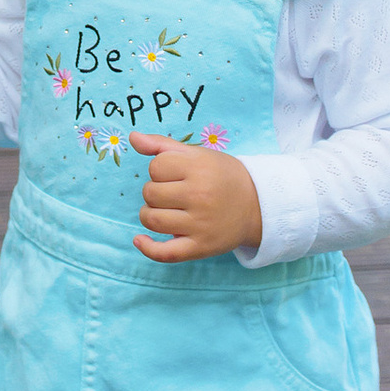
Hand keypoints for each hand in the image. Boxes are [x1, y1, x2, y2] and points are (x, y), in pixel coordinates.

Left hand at [131, 131, 262, 261]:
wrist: (256, 204)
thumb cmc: (221, 176)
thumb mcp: (197, 154)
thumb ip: (162, 145)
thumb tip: (133, 137)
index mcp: (198, 168)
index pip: (155, 167)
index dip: (159, 170)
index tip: (174, 175)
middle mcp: (199, 195)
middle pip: (150, 193)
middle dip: (154, 192)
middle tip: (172, 193)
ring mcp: (199, 224)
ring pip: (152, 220)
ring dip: (149, 214)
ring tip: (162, 211)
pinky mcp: (200, 247)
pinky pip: (165, 253)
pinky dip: (148, 248)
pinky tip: (140, 240)